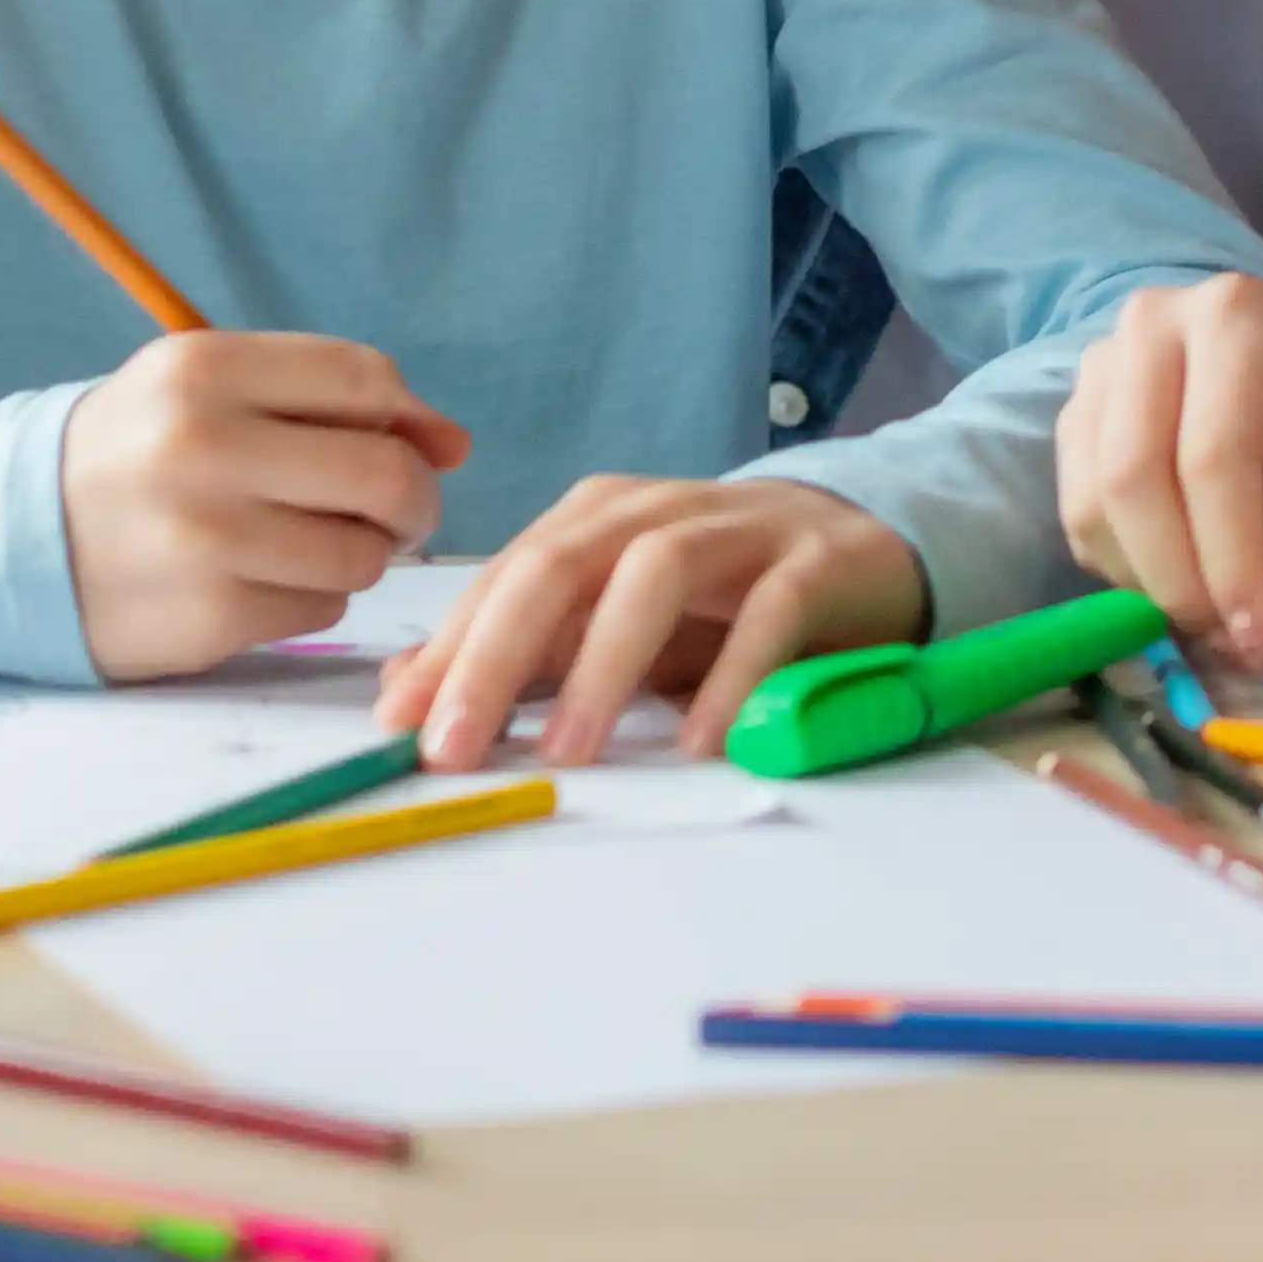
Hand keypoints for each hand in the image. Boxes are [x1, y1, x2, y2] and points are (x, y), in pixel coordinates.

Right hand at [59, 330, 468, 681]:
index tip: (413, 443)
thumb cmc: (138, 454)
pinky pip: (321, 608)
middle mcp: (204, 447)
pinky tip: (261, 580)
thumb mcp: (208, 390)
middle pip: (385, 473)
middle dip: (413, 498)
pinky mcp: (210, 618)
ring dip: (360, 553)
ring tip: (308, 542)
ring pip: (363, 552)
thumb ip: (329, 399)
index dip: (410, 417)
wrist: (15, 543)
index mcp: (205, 369)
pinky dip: (312, 597)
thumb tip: (454, 443)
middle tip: (397, 512)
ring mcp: (207, 539)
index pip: (366, 380)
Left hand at [378, 476, 918, 768]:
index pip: (503, 579)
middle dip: (495, 657)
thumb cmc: (718, 598)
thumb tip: (404, 693)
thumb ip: (518, 656)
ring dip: (603, 664)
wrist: (862, 548)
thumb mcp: (610, 623)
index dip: (446, 652)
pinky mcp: (817, 564)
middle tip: (455, 747)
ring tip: (567, 750)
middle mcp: (656, 511)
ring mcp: (740, 530)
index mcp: (595, 519)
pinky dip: (731, 677)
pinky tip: (700, 741)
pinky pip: (768, 615)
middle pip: (558, 566)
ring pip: (656, 574)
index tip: (400, 731)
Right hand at [1051, 275, 1262, 677]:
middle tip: (1238, 647)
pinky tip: (1185, 581)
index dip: (1232, 565)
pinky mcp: (1083, 408)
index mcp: (1241, 318)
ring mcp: (1104, 361)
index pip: (1213, 459)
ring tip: (1218, 619)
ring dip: (1148, 585)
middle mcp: (1153, 324)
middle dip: (1182, 584)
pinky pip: (1079, 507)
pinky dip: (1125, 567)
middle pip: (1133, 478)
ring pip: (1093, 500)